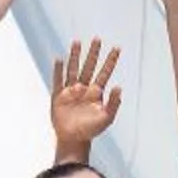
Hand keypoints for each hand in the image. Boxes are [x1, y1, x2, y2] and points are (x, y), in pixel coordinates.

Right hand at [49, 37, 121, 153]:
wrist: (73, 139)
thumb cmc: (91, 130)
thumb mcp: (106, 118)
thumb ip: (113, 103)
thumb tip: (119, 87)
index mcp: (96, 93)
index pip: (104, 73)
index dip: (111, 61)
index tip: (117, 48)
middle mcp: (84, 88)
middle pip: (89, 66)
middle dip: (93, 53)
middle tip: (97, 39)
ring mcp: (71, 91)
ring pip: (74, 69)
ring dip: (75, 56)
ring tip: (77, 42)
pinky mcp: (58, 96)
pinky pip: (58, 80)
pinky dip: (58, 70)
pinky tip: (59, 59)